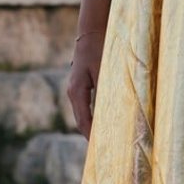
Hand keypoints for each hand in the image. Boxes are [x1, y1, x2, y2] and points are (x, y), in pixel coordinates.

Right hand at [67, 0, 110, 137]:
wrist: (92, 30)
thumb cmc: (99, 48)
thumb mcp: (104, 70)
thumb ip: (106, 91)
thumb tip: (110, 112)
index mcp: (77, 91)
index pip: (83, 120)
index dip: (91, 136)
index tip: (99, 150)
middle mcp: (73, 92)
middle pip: (81, 120)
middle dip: (90, 136)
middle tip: (102, 152)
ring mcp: (76, 89)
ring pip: (83, 114)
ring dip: (91, 128)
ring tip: (102, 142)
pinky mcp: (82, 85)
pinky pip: (86, 107)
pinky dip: (93, 117)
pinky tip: (102, 123)